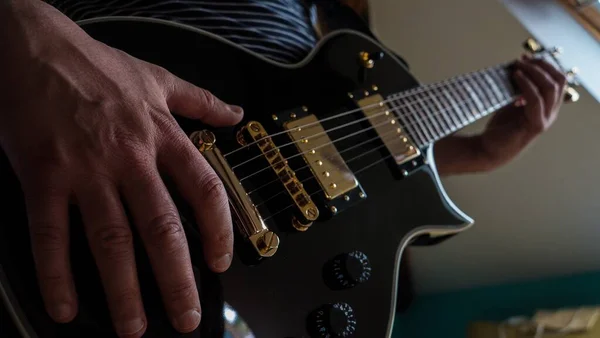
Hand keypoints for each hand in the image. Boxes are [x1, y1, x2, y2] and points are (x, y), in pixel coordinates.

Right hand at [0, 2, 240, 336]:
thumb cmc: (98, 65)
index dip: (220, 230)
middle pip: (162, 228)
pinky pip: (51, 233)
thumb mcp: (159, 79)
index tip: (222, 262)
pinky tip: (65, 306)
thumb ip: (201, 101)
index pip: (204, 191)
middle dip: (176, 279)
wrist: (34, 47)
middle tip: (186, 316)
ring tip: (135, 326)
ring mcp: (86, 170)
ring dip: (124, 290)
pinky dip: (57, 273)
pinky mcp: (44, 176)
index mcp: (163, 136)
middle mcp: (131, 158)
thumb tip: (236, 114)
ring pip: (112, 240)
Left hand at [434, 56, 566, 174]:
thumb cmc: (500, 127)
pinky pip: (536, 100)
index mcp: (548, 106)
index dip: (544, 65)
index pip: (558, 80)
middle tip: (522, 59)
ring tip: (517, 65)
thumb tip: (519, 66)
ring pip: (550, 88)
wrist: (489, 149)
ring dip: (533, 72)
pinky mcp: (535, 126)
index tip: (526, 57)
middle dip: (541, 66)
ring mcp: (545, 119)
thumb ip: (520, 89)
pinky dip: (526, 85)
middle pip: (558, 81)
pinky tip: (515, 77)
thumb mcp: (512, 103)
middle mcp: (551, 113)